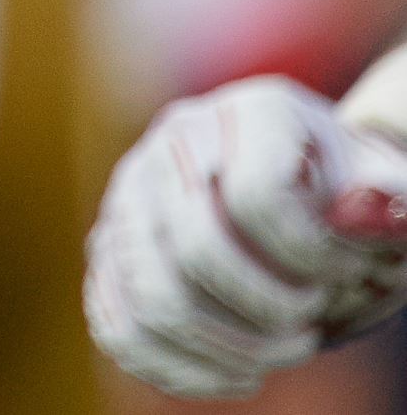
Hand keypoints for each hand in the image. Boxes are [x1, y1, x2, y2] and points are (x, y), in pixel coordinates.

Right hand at [89, 75, 406, 397]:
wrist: (318, 216)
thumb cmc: (357, 210)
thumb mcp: (392, 199)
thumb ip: (390, 200)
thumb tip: (364, 205)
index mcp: (249, 113)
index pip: (256, 194)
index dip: (312, 256)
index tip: (351, 269)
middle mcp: (175, 142)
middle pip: (193, 247)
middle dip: (267, 307)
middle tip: (311, 319)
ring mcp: (131, 197)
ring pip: (150, 297)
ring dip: (229, 348)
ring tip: (283, 350)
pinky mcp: (110, 254)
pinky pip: (119, 327)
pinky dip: (181, 369)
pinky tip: (237, 375)